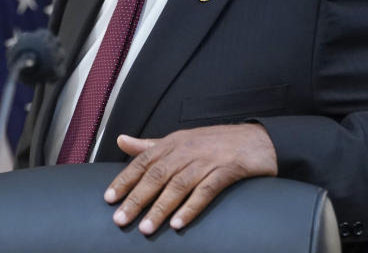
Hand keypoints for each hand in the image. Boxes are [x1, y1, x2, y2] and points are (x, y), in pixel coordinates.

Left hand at [103, 124, 277, 234]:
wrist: (259, 140)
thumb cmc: (216, 142)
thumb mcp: (181, 140)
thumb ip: (150, 145)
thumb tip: (121, 141)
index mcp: (174, 142)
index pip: (143, 161)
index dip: (125, 179)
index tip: (109, 198)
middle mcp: (188, 150)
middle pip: (157, 175)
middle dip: (137, 198)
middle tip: (120, 219)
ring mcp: (207, 160)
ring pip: (178, 185)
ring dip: (160, 208)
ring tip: (145, 228)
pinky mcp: (227, 171)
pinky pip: (206, 191)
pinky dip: (191, 207)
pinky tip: (178, 224)